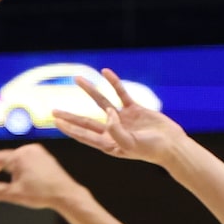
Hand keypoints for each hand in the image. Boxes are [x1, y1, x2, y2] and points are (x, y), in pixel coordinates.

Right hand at [0, 143, 79, 210]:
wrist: (65, 193)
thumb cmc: (42, 194)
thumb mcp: (15, 195)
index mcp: (19, 157)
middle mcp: (27, 150)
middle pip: (1, 157)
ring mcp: (35, 151)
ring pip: (10, 158)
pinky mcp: (41, 156)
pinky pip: (20, 159)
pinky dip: (11, 166)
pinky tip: (8, 175)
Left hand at [50, 69, 184, 166]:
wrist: (171, 145)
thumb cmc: (151, 150)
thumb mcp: (130, 145)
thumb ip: (116, 131)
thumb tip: (107, 113)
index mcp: (108, 143)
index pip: (83, 134)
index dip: (69, 128)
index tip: (56, 122)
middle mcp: (111, 131)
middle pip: (86, 121)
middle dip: (70, 116)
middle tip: (53, 110)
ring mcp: (122, 119)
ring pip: (101, 101)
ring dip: (89, 90)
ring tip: (77, 79)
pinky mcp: (134, 109)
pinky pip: (121, 92)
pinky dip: (113, 82)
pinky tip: (105, 72)